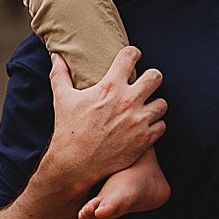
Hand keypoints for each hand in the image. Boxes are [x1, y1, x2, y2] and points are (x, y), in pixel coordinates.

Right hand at [45, 49, 166, 199]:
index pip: (130, 56)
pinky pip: (162, 125)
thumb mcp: (62, 98)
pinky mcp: (144, 139)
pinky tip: (146, 125)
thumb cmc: (68, 129)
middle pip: (155, 77)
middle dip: (151, 77)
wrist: (75, 164)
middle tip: (145, 83)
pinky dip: (156, 125)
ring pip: (162, 103)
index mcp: (110, 87)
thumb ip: (60, 73)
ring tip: (146, 107)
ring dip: (155, 104)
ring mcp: (138, 121)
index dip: (133, 53)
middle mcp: (128, 101)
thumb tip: (55, 55)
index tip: (133, 56)